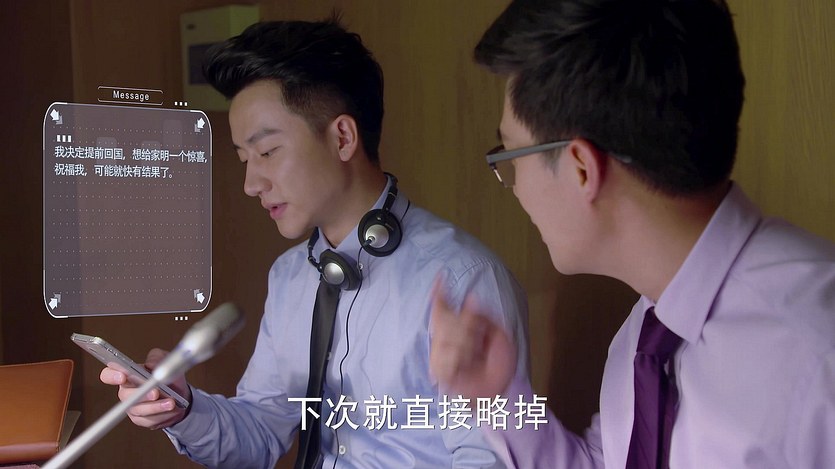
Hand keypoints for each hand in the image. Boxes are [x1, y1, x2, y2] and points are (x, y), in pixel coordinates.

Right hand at [99, 348, 191, 429]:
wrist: (179, 395)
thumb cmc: (167, 376)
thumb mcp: (164, 360)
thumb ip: (156, 358)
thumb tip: (150, 364)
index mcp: (126, 375)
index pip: (108, 375)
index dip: (111, 376)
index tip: (123, 376)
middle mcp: (126, 392)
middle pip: (125, 395)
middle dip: (141, 394)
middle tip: (155, 392)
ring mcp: (131, 407)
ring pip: (138, 409)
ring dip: (155, 406)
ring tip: (170, 402)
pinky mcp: (140, 419)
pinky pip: (148, 420)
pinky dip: (161, 415)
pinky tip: (171, 409)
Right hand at [429, 280, 516, 398]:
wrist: (500, 392)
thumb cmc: (498, 364)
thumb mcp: (498, 334)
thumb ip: (482, 316)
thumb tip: (470, 300)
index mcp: (457, 329)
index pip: (442, 307)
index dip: (440, 293)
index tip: (441, 277)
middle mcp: (445, 339)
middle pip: (446, 318)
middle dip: (467, 323)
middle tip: (480, 334)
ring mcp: (440, 354)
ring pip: (447, 336)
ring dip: (466, 344)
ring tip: (476, 355)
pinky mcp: (439, 369)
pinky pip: (446, 354)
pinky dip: (461, 357)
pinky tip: (468, 364)